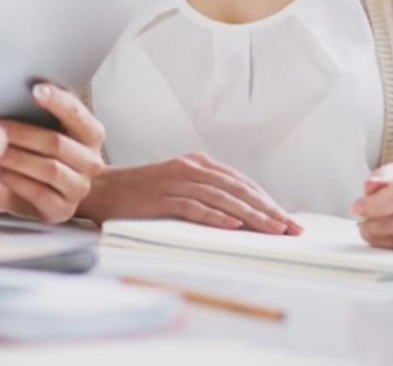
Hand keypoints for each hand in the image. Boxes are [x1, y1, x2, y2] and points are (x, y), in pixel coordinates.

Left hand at [0, 84, 105, 222]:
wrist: (58, 192)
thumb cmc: (45, 153)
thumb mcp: (47, 130)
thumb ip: (36, 113)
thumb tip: (8, 92)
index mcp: (91, 134)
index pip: (76, 112)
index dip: (57, 100)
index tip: (34, 89)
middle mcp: (91, 161)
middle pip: (56, 143)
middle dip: (21, 134)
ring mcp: (79, 187)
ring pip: (49, 169)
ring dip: (16, 158)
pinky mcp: (63, 210)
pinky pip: (40, 193)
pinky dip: (17, 182)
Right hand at [84, 152, 299, 233]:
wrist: (101, 188)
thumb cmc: (140, 192)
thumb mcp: (177, 184)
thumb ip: (205, 191)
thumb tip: (241, 214)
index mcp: (197, 163)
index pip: (241, 182)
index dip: (267, 200)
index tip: (289, 219)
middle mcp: (190, 168)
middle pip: (237, 189)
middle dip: (268, 209)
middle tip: (291, 228)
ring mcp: (175, 181)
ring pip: (221, 198)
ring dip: (250, 215)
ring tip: (272, 229)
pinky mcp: (161, 197)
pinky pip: (194, 207)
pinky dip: (216, 216)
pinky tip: (233, 226)